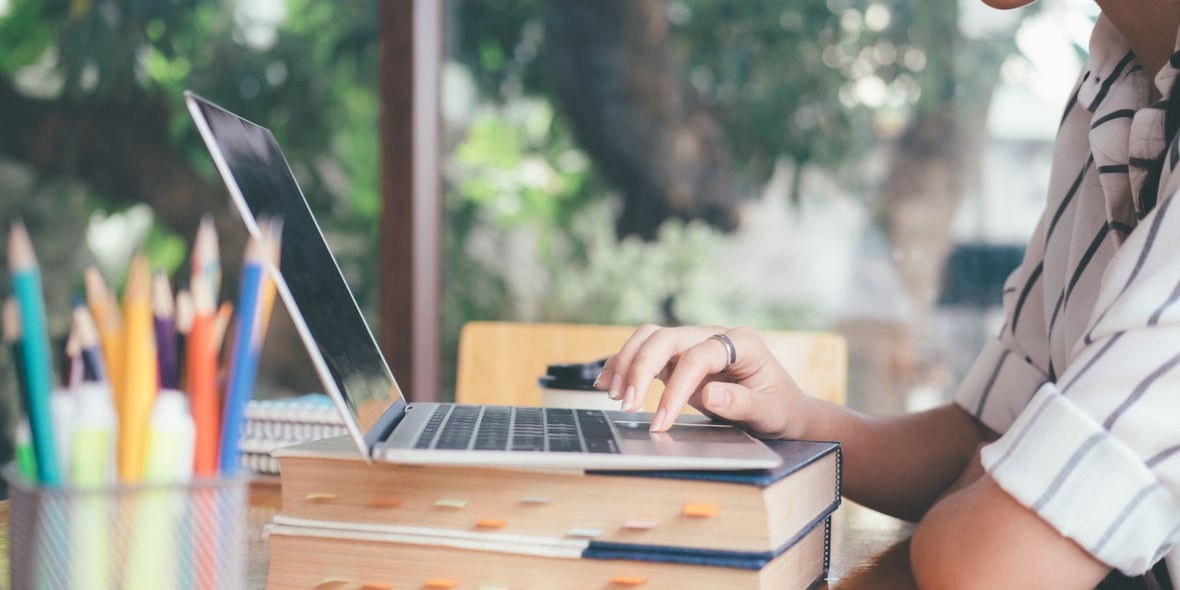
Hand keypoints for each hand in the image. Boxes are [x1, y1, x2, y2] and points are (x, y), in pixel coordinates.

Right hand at [595, 324, 811, 433]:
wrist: (783, 410)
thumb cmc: (780, 409)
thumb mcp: (769, 411)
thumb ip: (741, 403)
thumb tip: (709, 395)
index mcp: (741, 342)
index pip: (698, 356)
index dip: (676, 388)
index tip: (661, 421)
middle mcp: (714, 336)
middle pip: (666, 337)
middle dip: (641, 367)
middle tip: (628, 403)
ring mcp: (694, 344)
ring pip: (650, 338)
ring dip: (627, 362)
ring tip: (614, 394)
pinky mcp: (679, 358)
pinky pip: (646, 353)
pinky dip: (624, 365)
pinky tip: (608, 384)